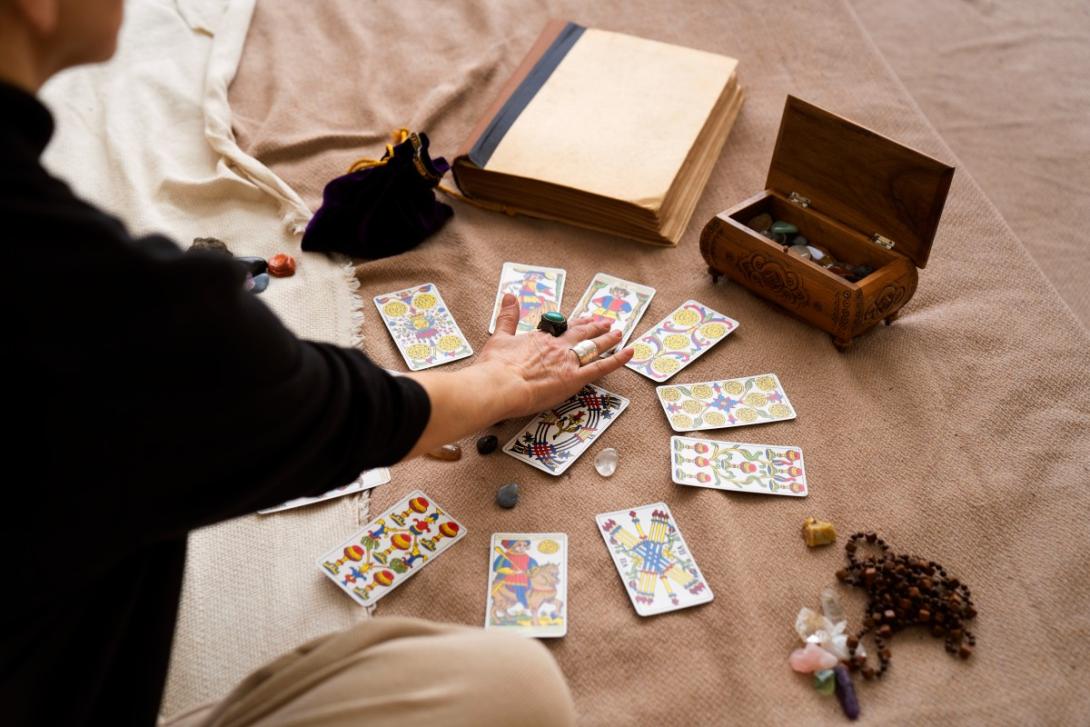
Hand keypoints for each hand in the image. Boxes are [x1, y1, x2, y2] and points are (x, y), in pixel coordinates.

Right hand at [476, 294, 633, 419]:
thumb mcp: (499, 337)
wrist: (499, 385)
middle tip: (607, 321)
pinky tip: (629, 352)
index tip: (583, 319)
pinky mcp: (575, 379)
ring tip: (619, 333)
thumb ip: (507, 317)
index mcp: (539, 338)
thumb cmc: (495, 367)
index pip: (562, 329)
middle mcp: (557, 346)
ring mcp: (568, 362)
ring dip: (607, 339)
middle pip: (581, 333)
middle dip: (595, 327)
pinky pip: (602, 367)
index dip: (575, 323)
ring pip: (594, 347)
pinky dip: (617, 359)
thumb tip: (509, 296)